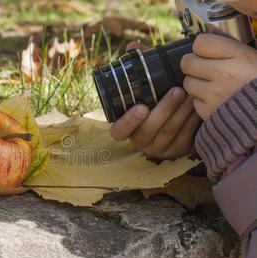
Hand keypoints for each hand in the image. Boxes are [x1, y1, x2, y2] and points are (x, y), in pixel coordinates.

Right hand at [110, 42, 200, 159]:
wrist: (177, 122)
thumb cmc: (156, 102)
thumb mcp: (146, 88)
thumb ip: (139, 68)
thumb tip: (132, 46)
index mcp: (127, 128)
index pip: (118, 132)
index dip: (128, 122)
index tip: (141, 107)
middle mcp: (140, 141)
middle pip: (149, 130)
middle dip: (164, 110)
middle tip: (176, 91)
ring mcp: (159, 148)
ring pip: (169, 133)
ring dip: (181, 112)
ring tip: (189, 93)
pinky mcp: (178, 151)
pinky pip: (185, 138)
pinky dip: (192, 120)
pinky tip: (198, 106)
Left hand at [181, 33, 256, 119]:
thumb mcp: (254, 59)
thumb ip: (232, 51)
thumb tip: (207, 46)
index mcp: (240, 57)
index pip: (201, 43)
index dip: (202, 46)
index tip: (206, 51)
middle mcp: (225, 74)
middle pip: (188, 62)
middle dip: (193, 64)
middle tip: (203, 68)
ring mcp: (215, 95)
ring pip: (188, 82)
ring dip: (196, 83)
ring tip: (212, 85)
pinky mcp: (209, 112)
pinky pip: (194, 102)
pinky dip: (201, 101)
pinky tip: (215, 100)